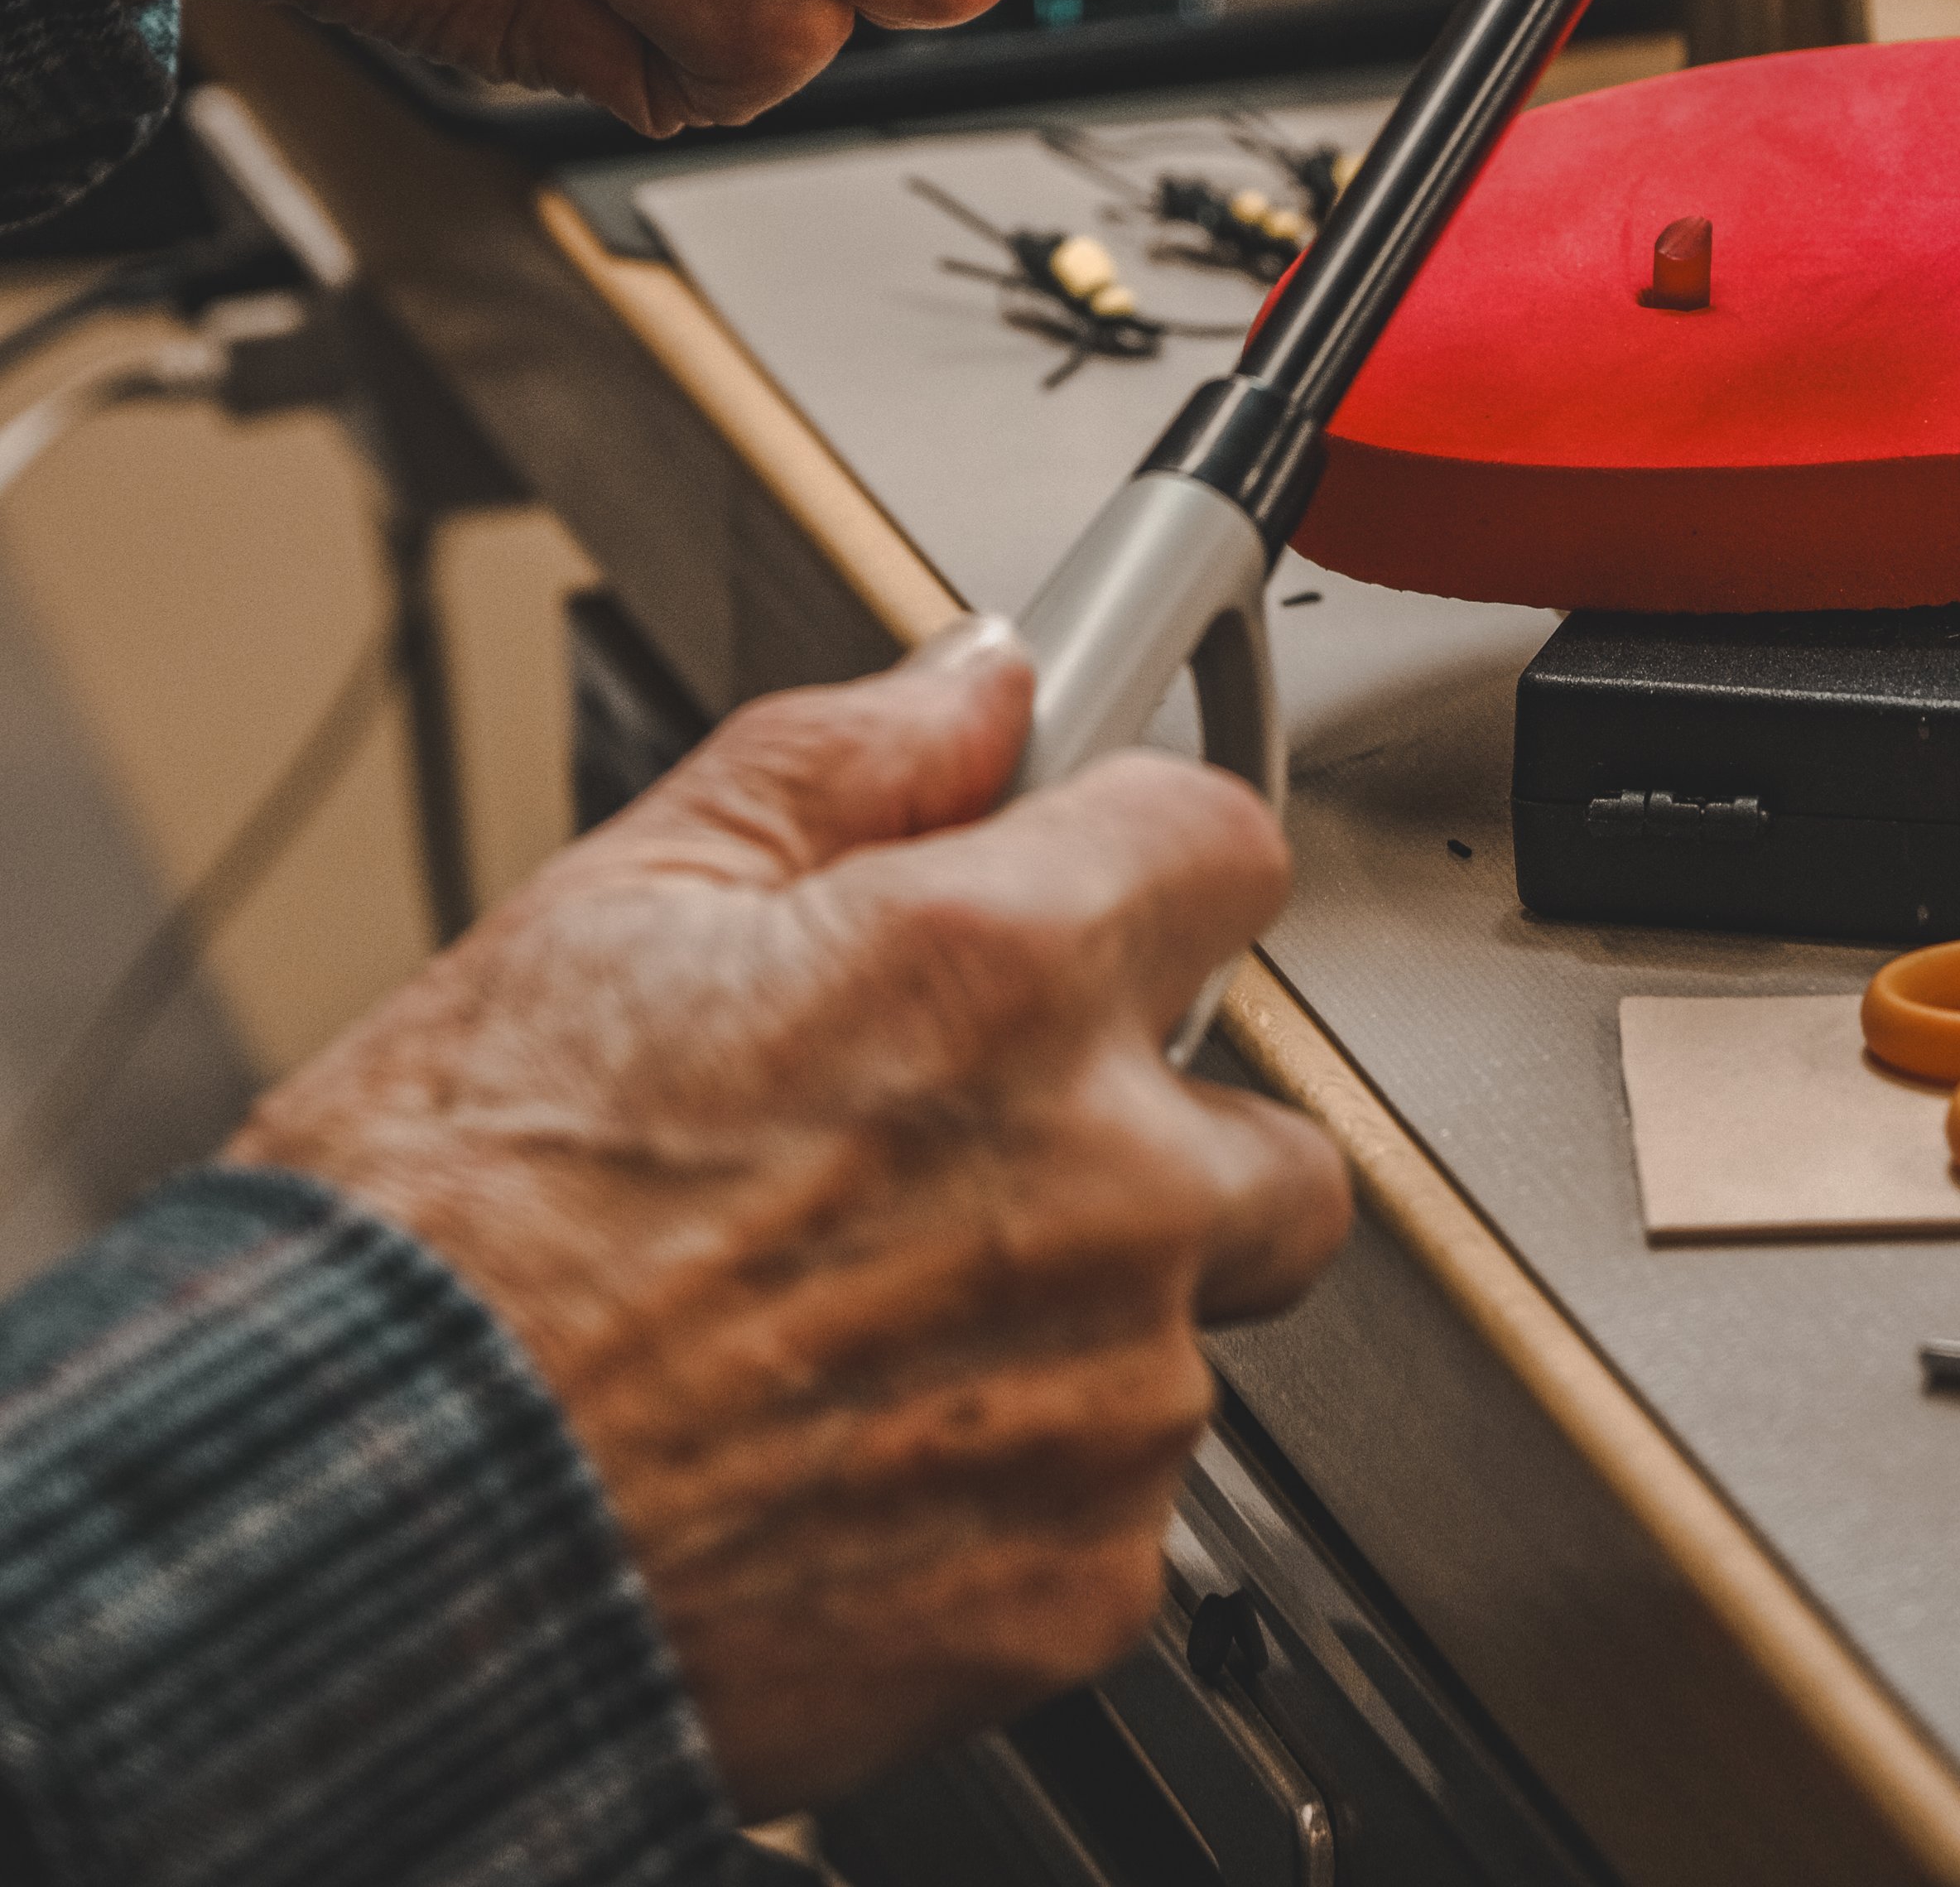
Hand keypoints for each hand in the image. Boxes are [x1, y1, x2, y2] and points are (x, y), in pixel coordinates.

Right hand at [230, 626, 1348, 1816]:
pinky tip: (846, 1452)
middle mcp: (1100, 1182)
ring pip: (1185, 1324)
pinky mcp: (1077, 1589)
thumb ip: (839, 767)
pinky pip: (1114, 1499)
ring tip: (852, 1319)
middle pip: (1262, 1123)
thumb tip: (971, 692)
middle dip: (1145, 1120)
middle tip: (962, 1144)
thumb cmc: (452, 1241)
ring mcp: (1108, 1399)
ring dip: (1072, 1311)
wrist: (375, 1539)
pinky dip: (1013, 1480)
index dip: (1138, 861)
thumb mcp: (613, 907)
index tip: (1097, 891)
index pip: (1224, 850)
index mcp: (1000, 977)